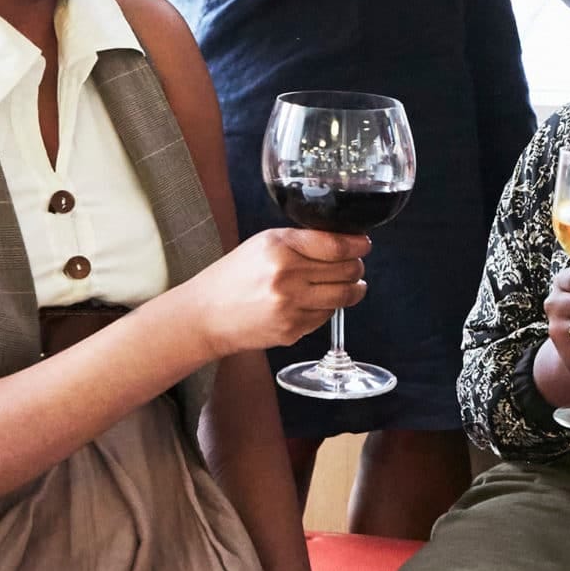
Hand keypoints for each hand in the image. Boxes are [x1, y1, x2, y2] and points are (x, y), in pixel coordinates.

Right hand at [187, 228, 369, 355]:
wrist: (205, 315)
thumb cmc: (235, 276)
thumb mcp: (265, 243)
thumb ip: (304, 240)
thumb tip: (347, 241)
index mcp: (279, 248)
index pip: (336, 245)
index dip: (358, 245)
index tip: (364, 244)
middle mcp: (286, 277)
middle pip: (347, 270)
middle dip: (356, 266)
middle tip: (354, 264)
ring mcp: (290, 306)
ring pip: (345, 295)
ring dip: (353, 288)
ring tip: (349, 284)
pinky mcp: (292, 330)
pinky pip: (327, 316)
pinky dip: (329, 307)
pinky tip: (316, 300)